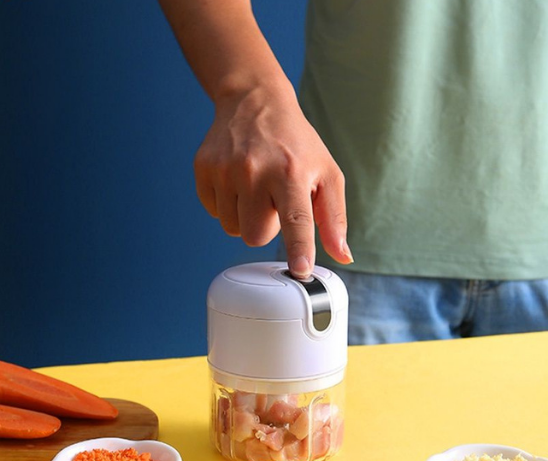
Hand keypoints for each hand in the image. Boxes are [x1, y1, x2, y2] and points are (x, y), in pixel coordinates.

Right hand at [194, 83, 352, 277]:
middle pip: (255, 236)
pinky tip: (237, 181)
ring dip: (246, 217)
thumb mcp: (326, 174)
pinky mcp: (204, 169)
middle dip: (266, 228)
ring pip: (232, 227)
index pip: (296, 220)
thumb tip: (342, 256)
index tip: (300, 271)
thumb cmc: (296, 144)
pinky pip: (214, 211)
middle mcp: (255, 170)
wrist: (254, 101)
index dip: (299, 249)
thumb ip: (334, 219)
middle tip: (274, 201)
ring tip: (256, 188)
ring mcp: (225, 170)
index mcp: (291, 172)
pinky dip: (227, 204)